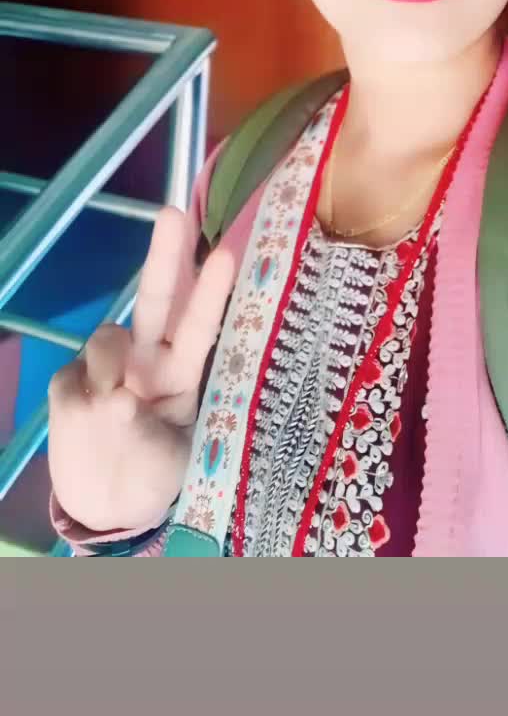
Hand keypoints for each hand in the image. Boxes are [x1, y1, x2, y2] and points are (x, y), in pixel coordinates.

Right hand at [48, 206, 235, 532]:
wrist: (105, 502)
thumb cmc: (152, 474)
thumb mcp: (165, 462)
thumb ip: (143, 429)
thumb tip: (115, 396)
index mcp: (184, 372)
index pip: (200, 326)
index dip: (211, 292)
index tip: (228, 254)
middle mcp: (150, 358)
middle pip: (158, 299)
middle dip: (166, 255)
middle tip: (173, 214)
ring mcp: (110, 365)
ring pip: (107, 339)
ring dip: (109, 370)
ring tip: (114, 417)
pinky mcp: (70, 380)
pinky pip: (73, 379)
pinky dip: (79, 401)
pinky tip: (86, 423)